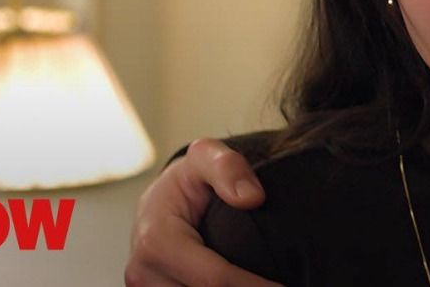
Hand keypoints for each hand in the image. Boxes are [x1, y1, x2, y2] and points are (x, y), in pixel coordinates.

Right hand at [124, 138, 278, 286]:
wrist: (160, 202)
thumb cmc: (187, 181)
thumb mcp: (206, 156)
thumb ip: (228, 167)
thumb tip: (251, 197)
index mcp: (155, 241)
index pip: (213, 279)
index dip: (254, 286)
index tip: (284, 286)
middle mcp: (143, 273)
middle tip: (286, 284)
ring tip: (267, 283)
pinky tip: (243, 285)